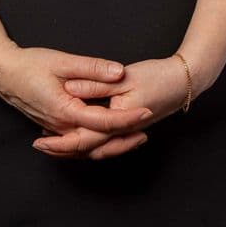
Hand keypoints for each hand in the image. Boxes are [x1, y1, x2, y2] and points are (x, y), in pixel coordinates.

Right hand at [0, 45, 151, 141]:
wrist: (3, 74)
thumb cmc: (30, 65)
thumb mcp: (64, 62)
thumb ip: (93, 68)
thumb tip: (119, 72)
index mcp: (65, 111)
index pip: (103, 121)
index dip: (127, 118)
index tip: (146, 111)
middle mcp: (61, 126)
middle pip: (97, 142)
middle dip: (123, 140)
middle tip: (146, 131)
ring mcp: (56, 129)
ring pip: (87, 146)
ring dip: (111, 144)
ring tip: (135, 136)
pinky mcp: (54, 127)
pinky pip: (77, 142)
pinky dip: (95, 141)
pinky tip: (110, 134)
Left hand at [34, 57, 188, 159]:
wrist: (186, 80)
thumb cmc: (158, 76)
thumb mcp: (125, 77)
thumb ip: (96, 84)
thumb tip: (70, 89)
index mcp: (118, 122)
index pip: (83, 139)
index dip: (59, 142)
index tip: (40, 141)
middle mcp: (122, 133)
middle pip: (88, 149)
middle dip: (63, 150)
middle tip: (40, 146)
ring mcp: (127, 133)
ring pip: (96, 149)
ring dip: (75, 148)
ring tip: (54, 144)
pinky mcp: (131, 128)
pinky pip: (106, 142)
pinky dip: (90, 142)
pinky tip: (81, 134)